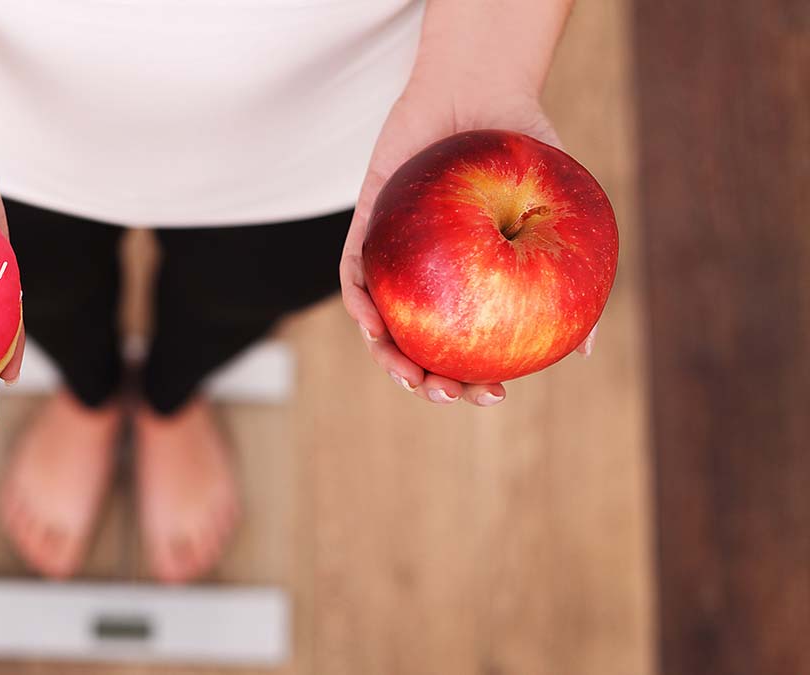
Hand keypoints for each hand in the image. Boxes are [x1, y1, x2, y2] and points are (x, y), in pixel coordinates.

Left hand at [340, 78, 595, 405]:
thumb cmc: (522, 150)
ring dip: (387, 356)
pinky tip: (372, 321)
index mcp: (470, 283)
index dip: (473, 381)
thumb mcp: (556, 211)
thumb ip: (568, 274)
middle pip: (418, 346)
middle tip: (446, 393)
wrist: (481, 89)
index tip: (493, 395)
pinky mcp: (365, 227)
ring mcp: (395, 257)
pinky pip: (354, 272)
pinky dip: (359, 302)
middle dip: (426, 383)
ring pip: (380, 323)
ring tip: (409, 376)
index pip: (466, 347)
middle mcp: (430, 277)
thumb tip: (585, 349)